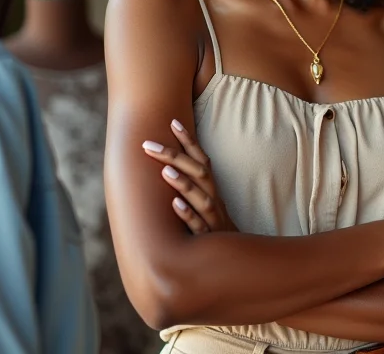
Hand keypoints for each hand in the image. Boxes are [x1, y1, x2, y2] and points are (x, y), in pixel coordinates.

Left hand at [142, 119, 237, 233]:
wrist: (235, 261)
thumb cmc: (214, 229)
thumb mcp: (206, 205)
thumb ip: (192, 187)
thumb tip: (168, 166)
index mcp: (211, 189)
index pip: (201, 159)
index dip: (189, 140)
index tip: (172, 121)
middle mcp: (213, 198)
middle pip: (197, 172)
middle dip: (174, 155)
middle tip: (148, 144)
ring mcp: (212, 218)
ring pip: (200, 196)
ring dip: (183, 182)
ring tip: (165, 170)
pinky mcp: (209, 238)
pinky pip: (199, 225)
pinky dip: (188, 214)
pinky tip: (175, 204)